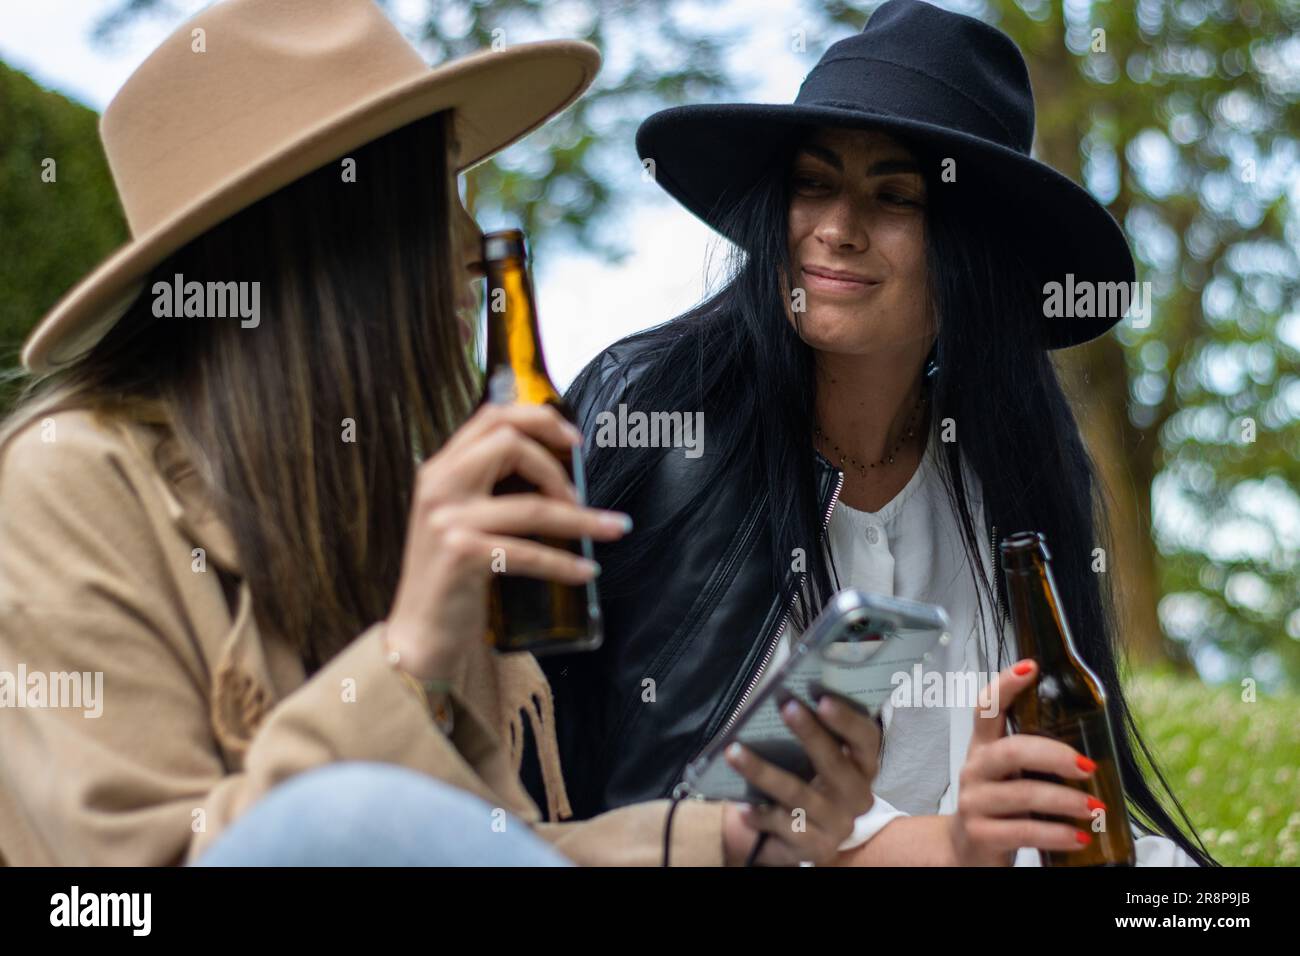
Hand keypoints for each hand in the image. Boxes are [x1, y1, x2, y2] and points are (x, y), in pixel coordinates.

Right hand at [384, 403, 629, 679]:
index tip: (573, 441)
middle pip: (509, 444)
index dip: (539, 419)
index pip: (491, 417)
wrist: (420, 633)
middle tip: (580, 496)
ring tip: (613, 529)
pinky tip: (586, 572)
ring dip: (582, 518)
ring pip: (532, 505)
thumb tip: (555, 470)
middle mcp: (439, 486)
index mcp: (439, 469)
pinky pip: (529, 552)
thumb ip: (489, 487)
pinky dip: (565, 562)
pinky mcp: (461, 556)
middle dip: (557, 467)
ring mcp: (447, 520)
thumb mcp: (461, 518)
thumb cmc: (452, 575)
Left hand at [720, 694, 880, 865]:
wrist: (806, 838)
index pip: (866, 740)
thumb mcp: (820, 764)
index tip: (823, 699)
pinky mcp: (815, 848)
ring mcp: (837, 825)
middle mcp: (857, 796)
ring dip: (763, 771)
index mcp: (863, 768)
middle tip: (785, 707)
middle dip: (809, 733)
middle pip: (834, 763)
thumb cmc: (809, 785)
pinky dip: (759, 813)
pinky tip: (742, 805)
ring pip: (797, 794)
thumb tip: (783, 699)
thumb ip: (816, 738)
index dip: (848, 720)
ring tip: (734, 752)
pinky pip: (781, 824)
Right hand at [948, 659, 1101, 865]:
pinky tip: (1079, 837)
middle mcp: (975, 769)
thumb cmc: (1001, 806)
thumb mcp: (1011, 776)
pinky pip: (1024, 831)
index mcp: (984, 747)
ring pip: (1023, 794)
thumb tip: (1095, 746)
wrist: (966, 849)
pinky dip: (1057, 834)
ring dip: (1065, 801)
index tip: (1031, 667)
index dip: (1005, 686)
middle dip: (1054, 755)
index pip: (986, 708)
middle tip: (1087, 767)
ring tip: (1095, 808)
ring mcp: (974, 802)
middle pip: (1012, 751)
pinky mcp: (981, 834)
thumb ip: (1035, 758)